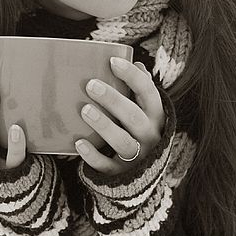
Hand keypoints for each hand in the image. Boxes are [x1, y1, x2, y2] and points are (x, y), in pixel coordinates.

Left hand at [75, 57, 164, 175]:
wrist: (147, 172)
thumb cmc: (141, 130)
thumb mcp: (147, 111)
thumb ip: (142, 90)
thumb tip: (138, 64)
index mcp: (156, 115)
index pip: (148, 92)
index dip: (132, 76)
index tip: (112, 62)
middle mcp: (150, 135)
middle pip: (133, 116)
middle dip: (113, 100)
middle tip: (91, 85)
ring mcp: (137, 156)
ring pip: (122, 141)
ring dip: (104, 125)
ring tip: (85, 110)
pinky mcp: (122, 173)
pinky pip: (108, 166)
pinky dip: (93, 156)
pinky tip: (79, 143)